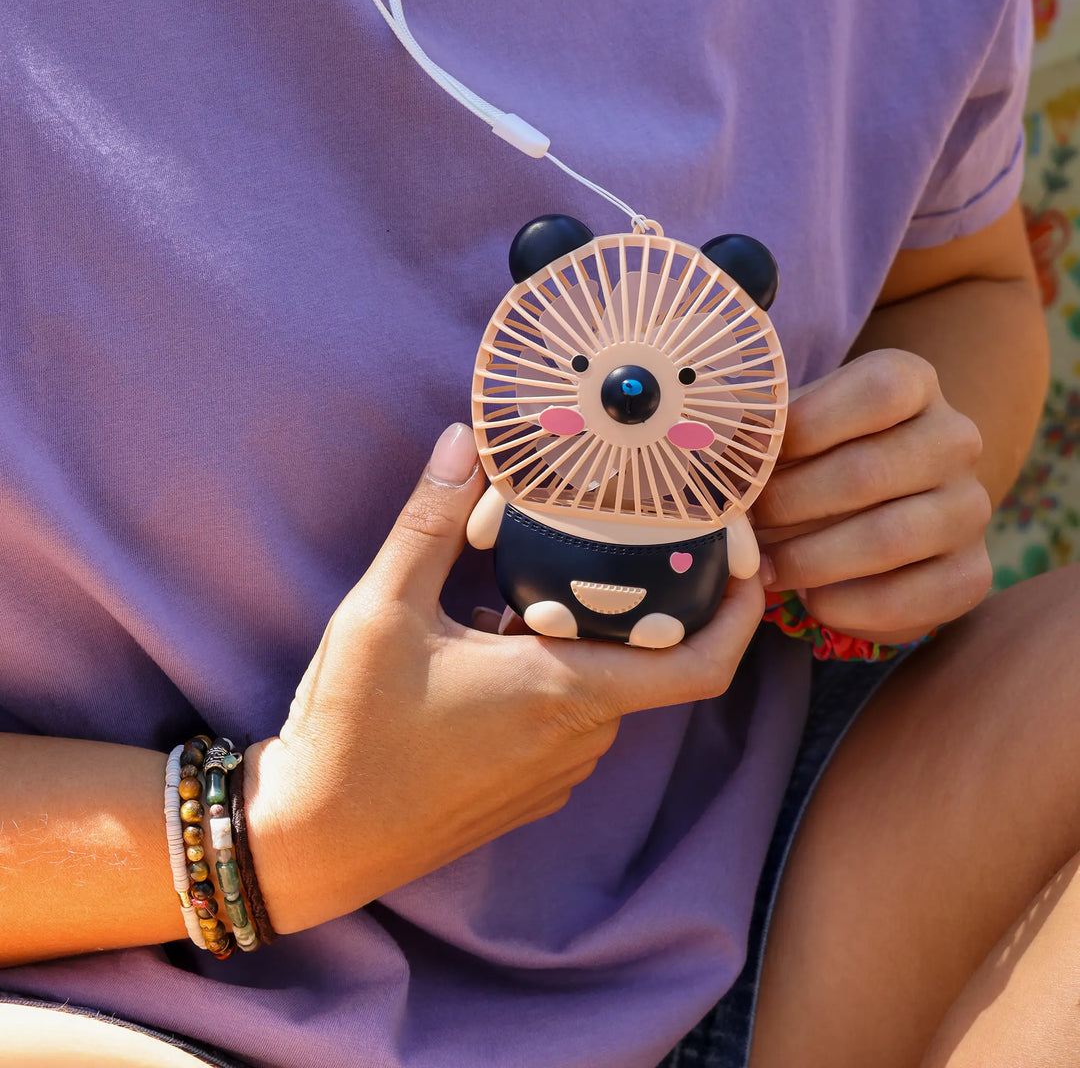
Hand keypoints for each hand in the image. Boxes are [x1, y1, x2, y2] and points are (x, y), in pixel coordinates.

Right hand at [245, 424, 764, 934]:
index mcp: (566, 692)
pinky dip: (557, 669)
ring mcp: (556, 771)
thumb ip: (430, 522)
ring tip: (542, 568)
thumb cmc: (353, 730)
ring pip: (601, 683)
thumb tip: (464, 440)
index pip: (699, 665)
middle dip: (640, 597)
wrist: (313, 842)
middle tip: (624, 528)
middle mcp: (580, 738)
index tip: (753, 561)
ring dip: (583, 631)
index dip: (740, 614)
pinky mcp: (528, 789)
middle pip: (645, 657)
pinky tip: (497, 632)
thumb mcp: (383, 611)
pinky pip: (569, 715)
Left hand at [752, 349, 991, 644]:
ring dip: (811, 559)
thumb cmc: (817, 453)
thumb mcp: (790, 425)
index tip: (749, 458)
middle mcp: (956, 439)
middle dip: (789, 504)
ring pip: (890, 537)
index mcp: (913, 382)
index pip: (877, 391)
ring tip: (766, 568)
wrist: (884, 502)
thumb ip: (759, 431)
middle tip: (744, 528)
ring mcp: (971, 508)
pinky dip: (848, 605)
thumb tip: (706, 449)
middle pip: (869, 470)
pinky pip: (913, 598)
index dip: (805, 425)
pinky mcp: (972, 573)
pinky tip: (811, 599)